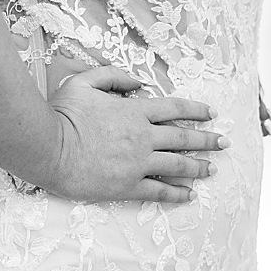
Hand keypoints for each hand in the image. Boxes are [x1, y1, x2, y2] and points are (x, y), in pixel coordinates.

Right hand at [42, 66, 222, 203]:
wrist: (46, 147)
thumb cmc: (61, 114)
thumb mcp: (82, 83)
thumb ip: (111, 76)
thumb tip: (136, 81)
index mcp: (133, 112)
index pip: (174, 109)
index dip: (196, 110)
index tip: (212, 113)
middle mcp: (142, 137)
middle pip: (183, 138)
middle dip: (208, 140)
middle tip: (224, 142)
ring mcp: (137, 163)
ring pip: (178, 165)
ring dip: (199, 166)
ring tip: (213, 169)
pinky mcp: (128, 186)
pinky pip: (160, 191)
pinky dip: (178, 193)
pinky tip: (190, 194)